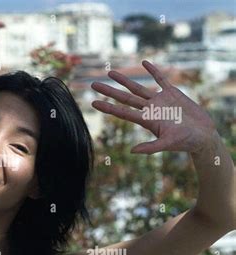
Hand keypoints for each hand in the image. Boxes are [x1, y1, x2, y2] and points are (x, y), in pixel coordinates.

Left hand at [90, 60, 216, 153]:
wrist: (203, 136)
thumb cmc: (186, 142)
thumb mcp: (167, 144)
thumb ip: (150, 147)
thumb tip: (132, 151)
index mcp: (147, 120)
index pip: (122, 112)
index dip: (108, 107)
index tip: (93, 102)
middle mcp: (149, 109)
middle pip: (125, 97)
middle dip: (109, 91)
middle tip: (93, 85)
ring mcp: (160, 101)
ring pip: (138, 87)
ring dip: (124, 80)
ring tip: (110, 72)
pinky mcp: (172, 93)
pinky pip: (161, 79)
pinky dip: (153, 71)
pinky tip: (144, 63)